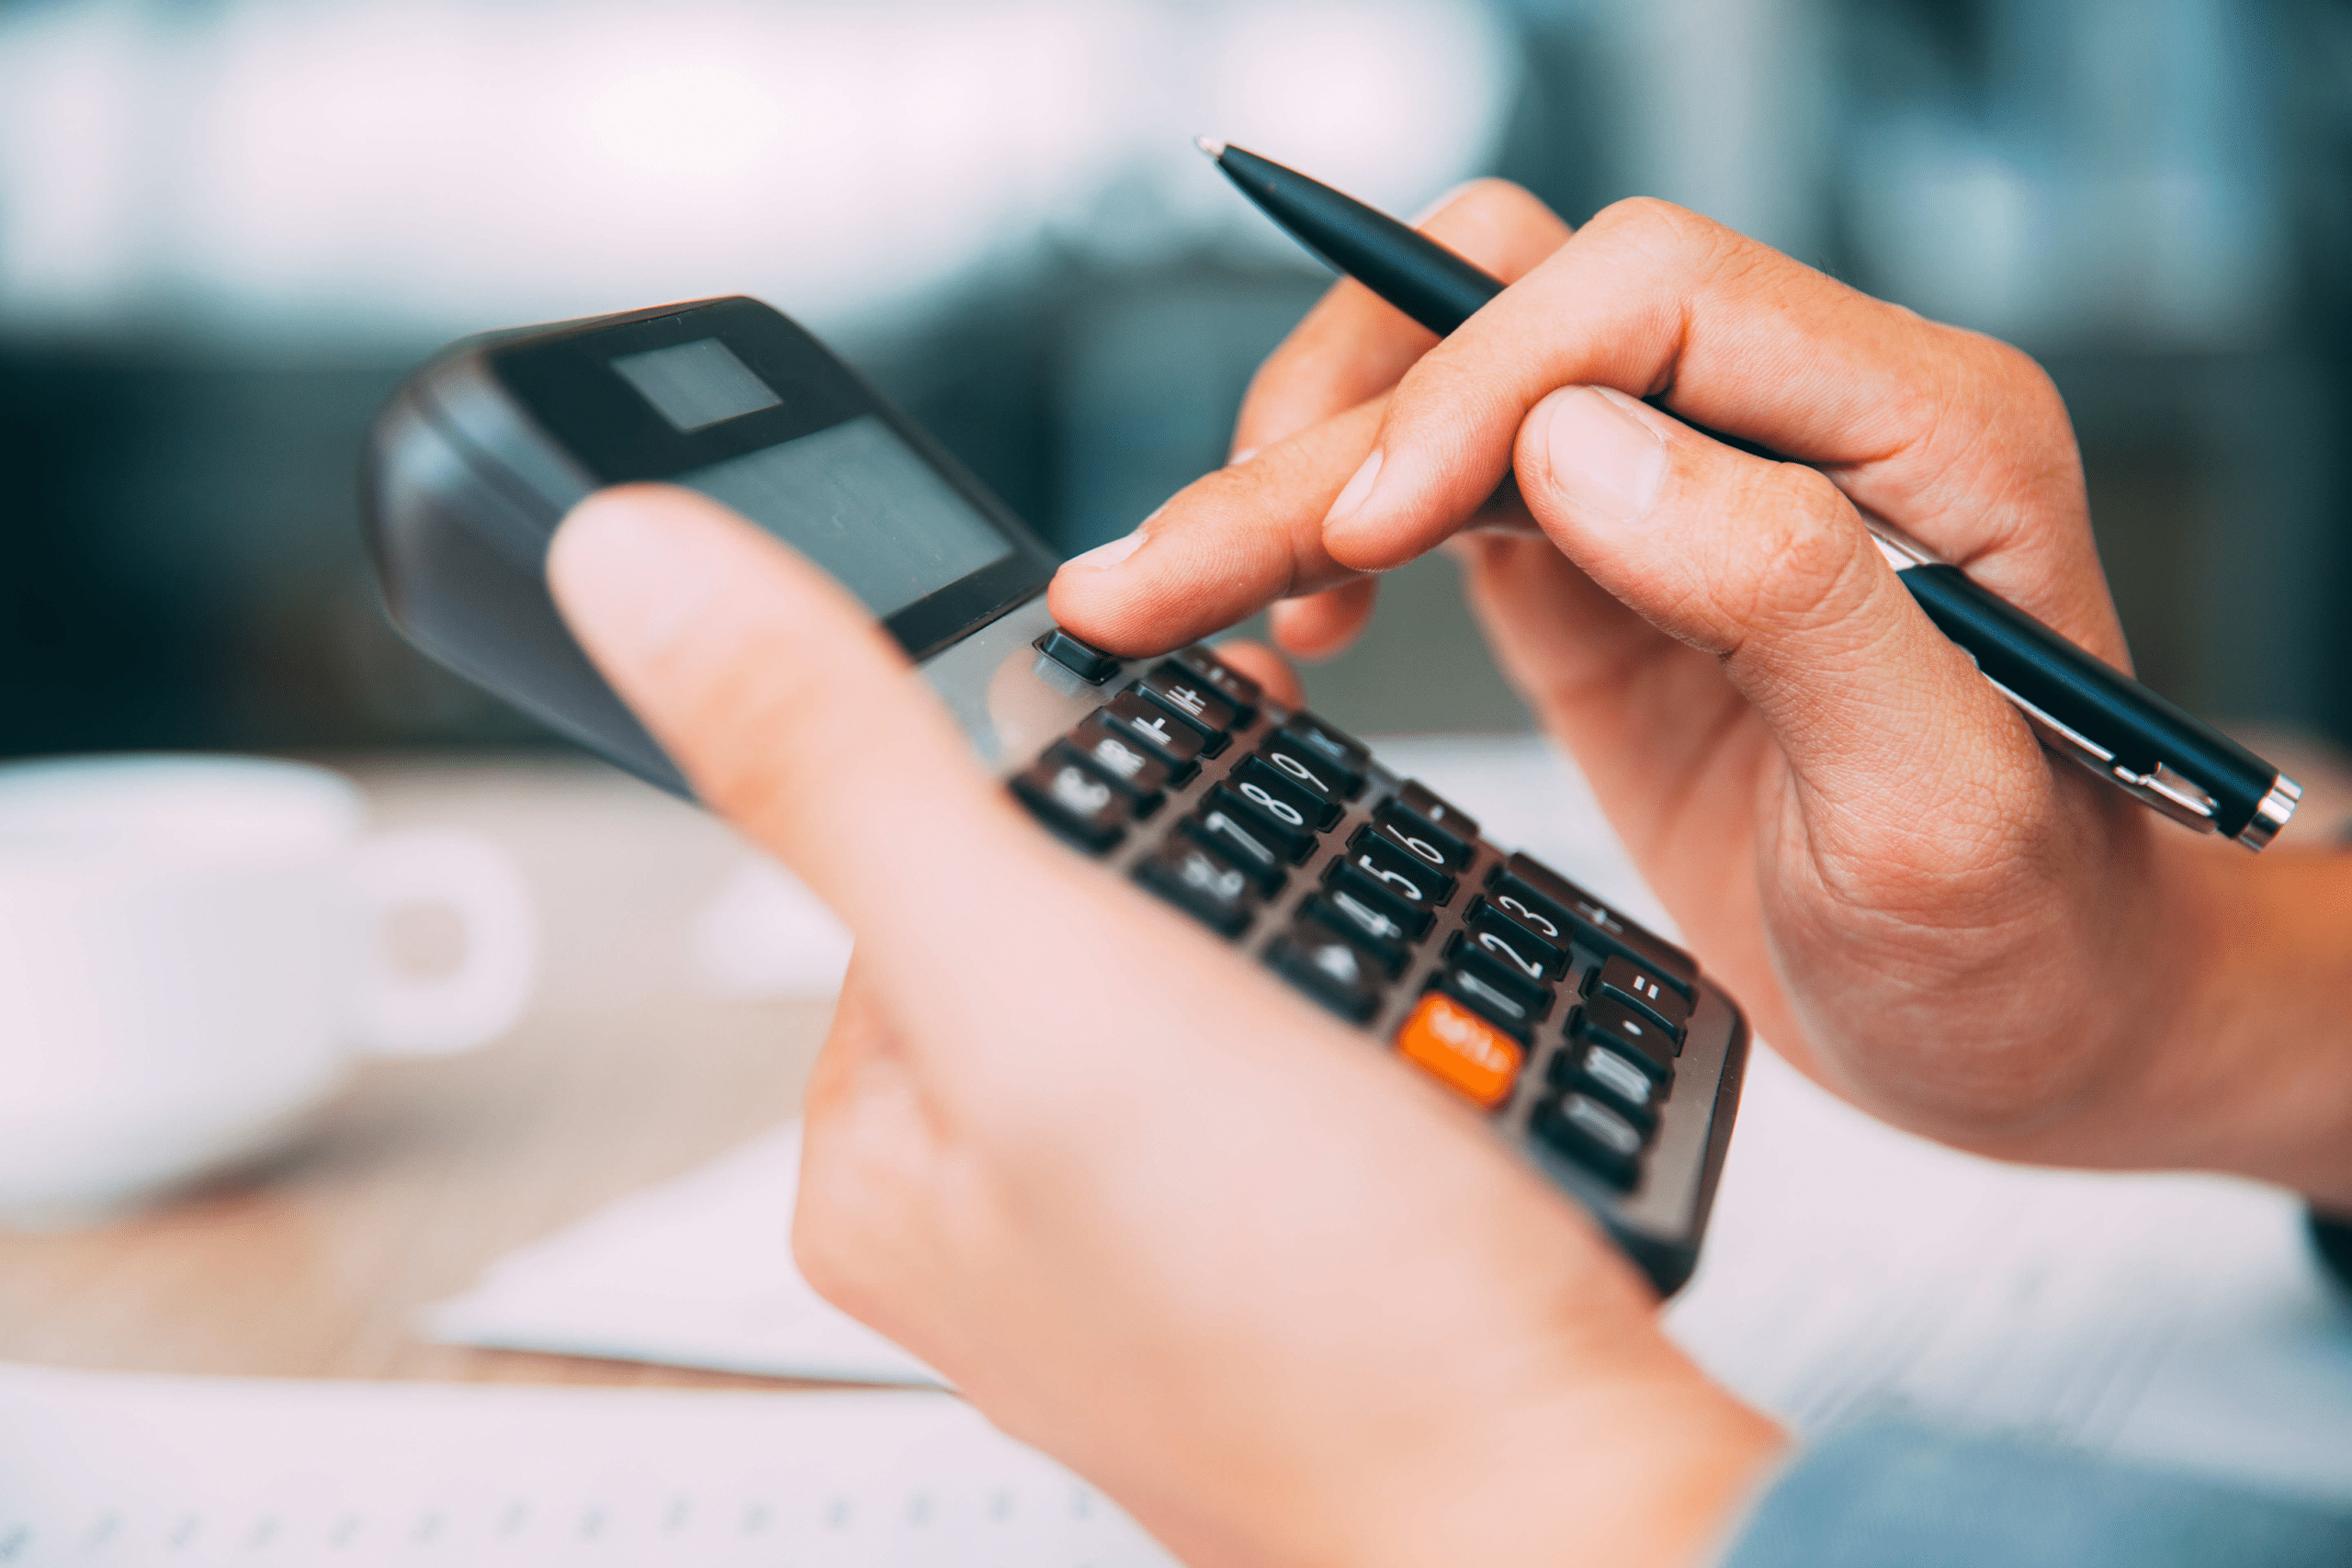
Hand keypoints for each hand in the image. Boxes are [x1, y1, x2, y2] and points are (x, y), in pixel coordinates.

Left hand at [546, 486, 1781, 1567]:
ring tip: (1374, 997)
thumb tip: (632, 566)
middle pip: (1068, 903)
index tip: (1187, 704)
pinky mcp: (1267, 1254)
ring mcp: (1133, 1239)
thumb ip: (843, 769)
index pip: (911, 846)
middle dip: (1194, 851)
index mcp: (872, 1152)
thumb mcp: (1038, 984)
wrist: (1567, 1518)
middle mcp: (982, 1210)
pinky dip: (1357, 1015)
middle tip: (1301, 885)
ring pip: (1200, 969)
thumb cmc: (1314, 1315)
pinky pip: (1294, 1054)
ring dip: (1294, 927)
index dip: (1060, 754)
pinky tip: (1413, 1056)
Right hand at [1048, 184, 2351, 1203]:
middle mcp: (1793, 420)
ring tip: (1182, 595)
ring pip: (1446, 381)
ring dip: (1297, 470)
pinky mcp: (1602, 567)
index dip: (1478, 384)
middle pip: (1511, 319)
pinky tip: (1292, 627)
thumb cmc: (2028, 935)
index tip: (1363, 533)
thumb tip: (1573, 445)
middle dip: (1326, 436)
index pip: (1650, 297)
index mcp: (1921, 429)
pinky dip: (1329, 537)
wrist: (2031, 1023)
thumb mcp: (1940, 804)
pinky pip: (1435, 489)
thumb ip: (1788, 594)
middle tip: (1168, 574)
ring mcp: (1684, 487)